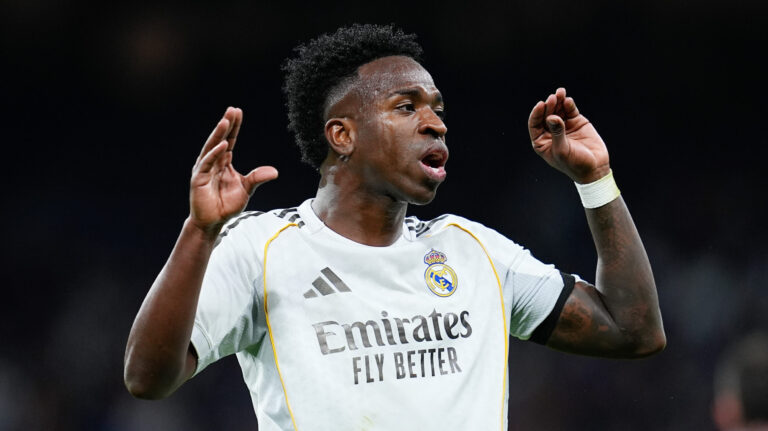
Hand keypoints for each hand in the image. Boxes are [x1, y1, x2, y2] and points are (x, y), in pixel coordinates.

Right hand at [189, 107, 277, 233]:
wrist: (213, 222)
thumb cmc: (226, 205)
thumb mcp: (246, 189)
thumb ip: (257, 178)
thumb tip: (274, 171)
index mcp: (224, 162)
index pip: (229, 140)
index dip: (234, 127)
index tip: (238, 112)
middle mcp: (213, 162)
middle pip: (220, 139)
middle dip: (226, 124)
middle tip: (231, 110)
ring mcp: (204, 169)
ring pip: (212, 148)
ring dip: (218, 134)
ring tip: (225, 121)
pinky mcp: (198, 179)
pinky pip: (207, 164)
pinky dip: (214, 154)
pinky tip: (222, 145)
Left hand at [528, 88, 609, 183]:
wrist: (595, 167)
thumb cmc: (574, 164)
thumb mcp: (562, 150)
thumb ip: (557, 132)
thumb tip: (551, 116)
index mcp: (541, 141)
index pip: (535, 125)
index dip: (536, 114)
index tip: (540, 105)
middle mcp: (550, 132)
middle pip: (546, 114)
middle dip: (549, 105)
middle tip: (553, 98)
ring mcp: (563, 126)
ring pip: (558, 110)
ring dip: (558, 101)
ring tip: (560, 93)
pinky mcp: (576, 122)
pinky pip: (570, 110)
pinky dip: (568, 104)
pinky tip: (568, 100)